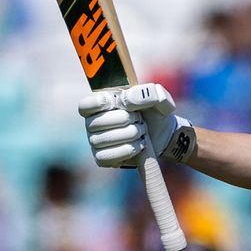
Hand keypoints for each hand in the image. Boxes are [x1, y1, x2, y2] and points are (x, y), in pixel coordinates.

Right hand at [78, 83, 195, 166]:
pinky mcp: (103, 158)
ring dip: (127, 135)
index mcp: (101, 104)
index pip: (85, 106)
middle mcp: (94, 123)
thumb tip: (127, 99)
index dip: (95, 104)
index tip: (113, 102)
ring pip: (100, 141)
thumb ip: (145, 93)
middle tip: (138, 119)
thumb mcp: (157, 97)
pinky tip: (138, 146)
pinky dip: (124, 151)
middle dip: (122, 120)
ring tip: (141, 131)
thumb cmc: (155, 111)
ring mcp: (97, 141)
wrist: (165, 133)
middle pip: (94, 123)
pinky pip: (104, 157)